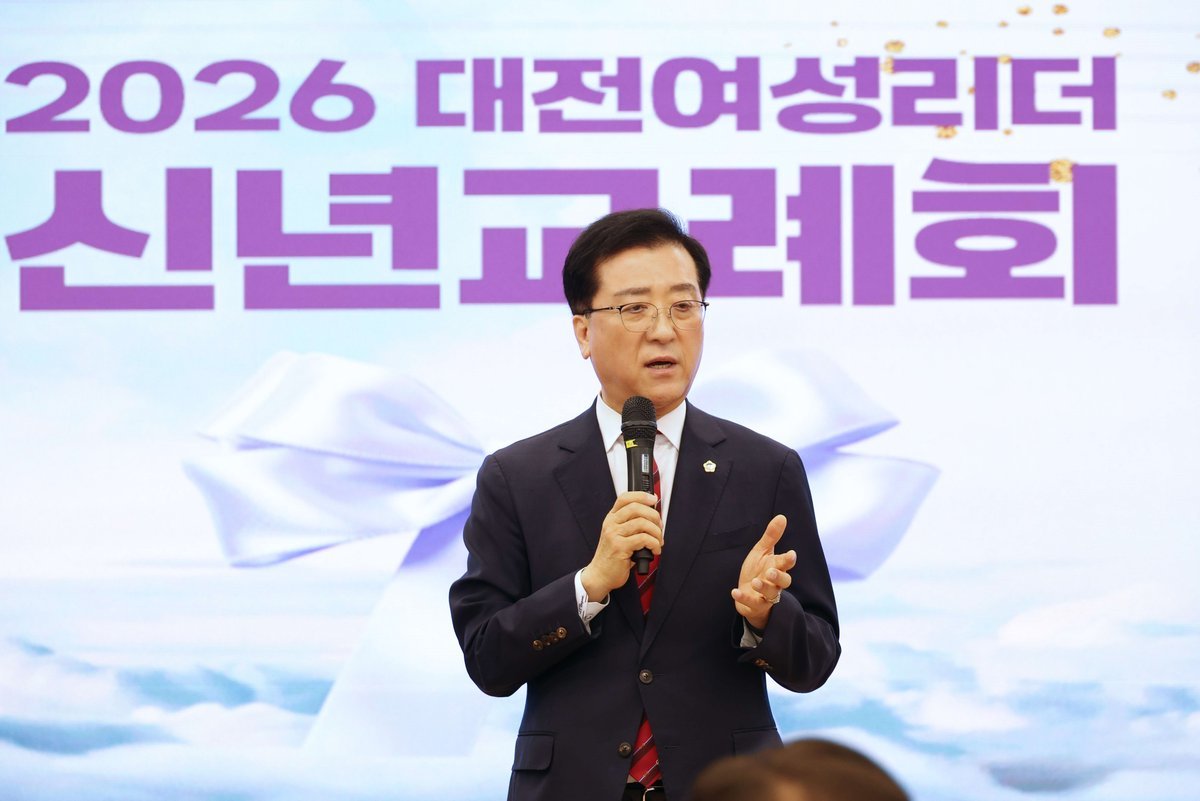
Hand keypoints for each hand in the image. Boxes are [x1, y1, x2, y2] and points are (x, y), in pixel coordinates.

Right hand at [580, 491, 662, 600]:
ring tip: (658, 541)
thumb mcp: (618, 536)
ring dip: (656, 532)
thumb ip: (631, 525)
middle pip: (636, 508)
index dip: (641, 495)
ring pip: (642, 523)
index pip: (625, 498)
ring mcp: (614, 535)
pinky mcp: (620, 547)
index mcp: (611, 518)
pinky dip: (654, 544)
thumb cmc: (612, 556)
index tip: (653, 499)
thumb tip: (653, 517)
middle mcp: (611, 524)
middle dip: (654, 516)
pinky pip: (644, 539)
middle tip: (659, 527)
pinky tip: (654, 550)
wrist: (600, 575)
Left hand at [731, 514, 796, 631]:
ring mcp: (766, 596)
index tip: (791, 554)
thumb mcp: (762, 552)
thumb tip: (782, 517)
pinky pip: (752, 603)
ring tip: (755, 581)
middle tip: (770, 571)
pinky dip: (744, 598)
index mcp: (777, 567)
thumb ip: (771, 536)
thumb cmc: (757, 571)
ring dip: (763, 588)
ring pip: (770, 594)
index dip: (788, 560)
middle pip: (784, 581)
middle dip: (778, 576)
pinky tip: (735, 592)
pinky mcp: (755, 605)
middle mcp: (775, 583)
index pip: (786, 564)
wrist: (748, 594)